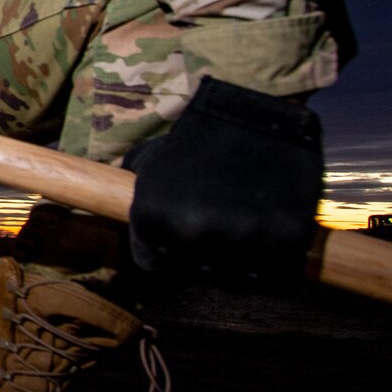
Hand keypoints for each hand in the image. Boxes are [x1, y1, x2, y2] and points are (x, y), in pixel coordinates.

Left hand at [123, 77, 322, 284]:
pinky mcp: (285, 239)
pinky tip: (271, 243)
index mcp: (151, 216)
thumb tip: (107, 201)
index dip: (168, 252)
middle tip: (218, 231)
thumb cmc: (196, 137)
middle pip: (197, 271)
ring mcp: (240, 238)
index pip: (154, 264)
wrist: (257, 112)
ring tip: (244, 234)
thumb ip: (130, 191)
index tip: (181, 238)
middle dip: (205, 255)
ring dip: (241, 262)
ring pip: (237, 279)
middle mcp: (192, 233)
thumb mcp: (151, 160)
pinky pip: (275, 275)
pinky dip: (275, 266)